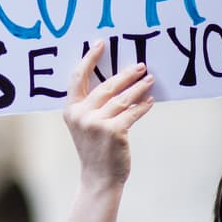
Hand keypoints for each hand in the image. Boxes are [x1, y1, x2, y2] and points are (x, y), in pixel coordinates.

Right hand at [63, 41, 154, 190]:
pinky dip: (143, 106)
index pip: (78, 77)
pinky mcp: (114, 131)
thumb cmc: (94, 150)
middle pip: (105, 86)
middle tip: (140, 66)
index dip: (89, 59)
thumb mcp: (84, 125)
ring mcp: (97, 123)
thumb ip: (92, 106)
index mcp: (71, 110)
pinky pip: (132, 113)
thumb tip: (116, 82)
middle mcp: (81, 115)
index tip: (100, 44)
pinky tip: (150, 100)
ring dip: (138, 88)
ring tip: (149, 79)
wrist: (99, 178)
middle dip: (125, 74)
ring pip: (122, 98)